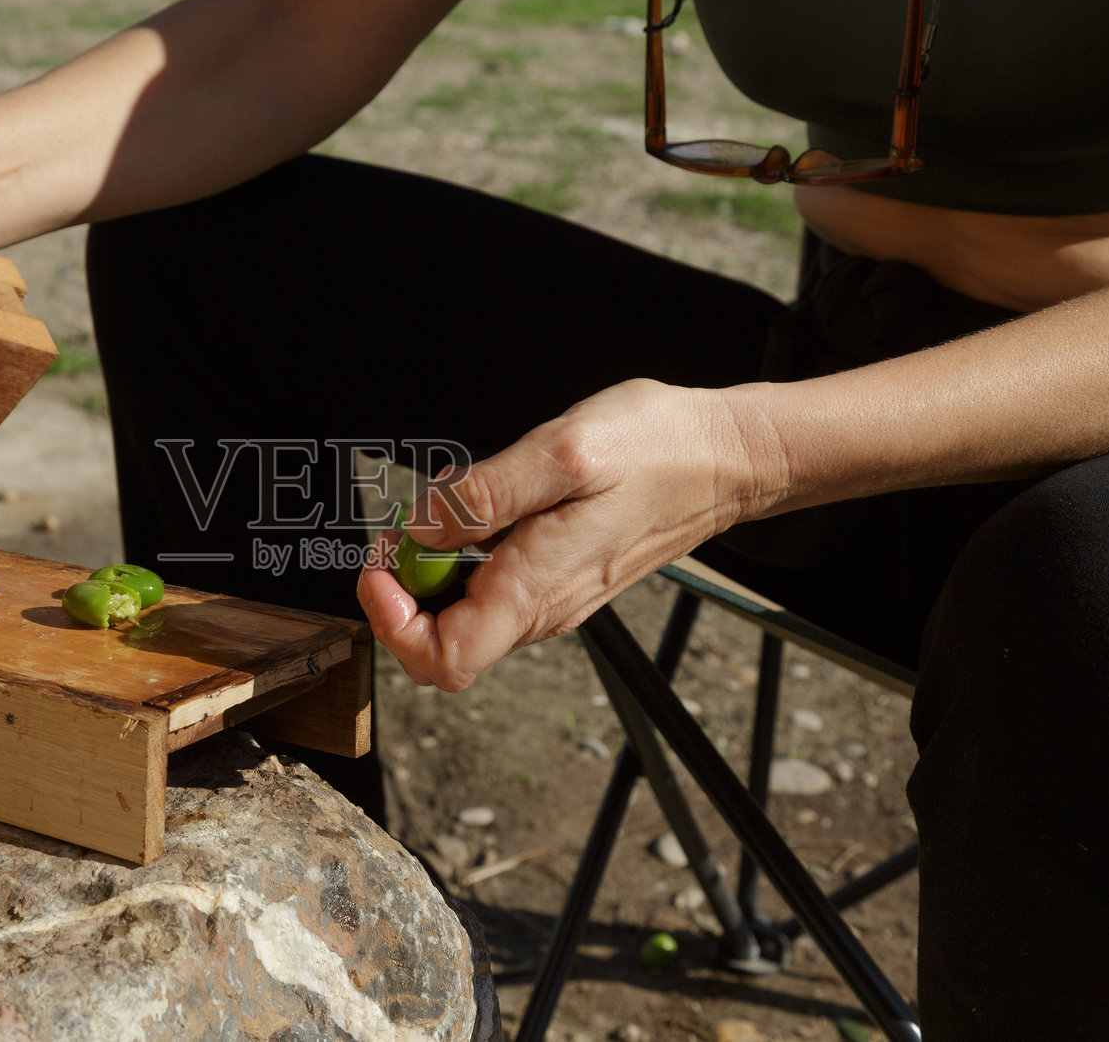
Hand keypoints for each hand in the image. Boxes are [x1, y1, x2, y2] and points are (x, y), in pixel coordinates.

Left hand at [357, 379, 776, 691]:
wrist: (726, 458)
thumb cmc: (658, 449)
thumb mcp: (564, 450)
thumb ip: (485, 495)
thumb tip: (421, 528)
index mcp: (536, 588)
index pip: (442, 658)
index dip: (392, 622)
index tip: (382, 564)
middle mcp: (542, 610)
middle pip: (441, 645)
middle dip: (403, 591)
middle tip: (403, 526)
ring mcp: (551, 600)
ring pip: (463, 618)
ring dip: (433, 569)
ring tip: (446, 503)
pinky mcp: (558, 580)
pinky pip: (491, 591)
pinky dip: (464, 556)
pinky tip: (479, 505)